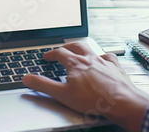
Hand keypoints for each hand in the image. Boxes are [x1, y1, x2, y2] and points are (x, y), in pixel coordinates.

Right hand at [22, 42, 148, 131]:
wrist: (121, 102)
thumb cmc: (93, 99)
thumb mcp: (62, 94)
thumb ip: (43, 85)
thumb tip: (27, 79)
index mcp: (75, 63)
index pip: (59, 53)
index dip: (51, 54)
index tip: (47, 57)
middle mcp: (90, 58)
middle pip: (76, 46)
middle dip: (67, 46)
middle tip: (62, 49)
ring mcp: (104, 62)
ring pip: (91, 49)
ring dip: (83, 48)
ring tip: (79, 50)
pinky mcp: (116, 68)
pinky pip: (108, 57)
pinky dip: (103, 56)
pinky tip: (103, 59)